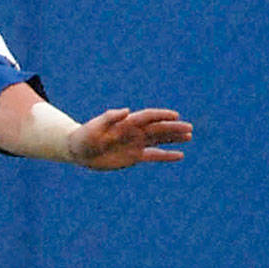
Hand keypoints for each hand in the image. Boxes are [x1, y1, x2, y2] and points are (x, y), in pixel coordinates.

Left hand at [67, 107, 192, 170]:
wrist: (79, 150)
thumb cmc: (85, 136)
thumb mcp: (95, 127)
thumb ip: (110, 118)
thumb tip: (127, 111)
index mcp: (127, 122)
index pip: (148, 117)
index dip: (161, 116)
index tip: (175, 116)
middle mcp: (134, 132)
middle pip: (158, 128)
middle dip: (173, 128)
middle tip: (189, 128)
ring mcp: (135, 144)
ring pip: (159, 140)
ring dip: (174, 138)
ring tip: (189, 136)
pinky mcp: (134, 157)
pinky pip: (153, 155)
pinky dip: (166, 155)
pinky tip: (180, 155)